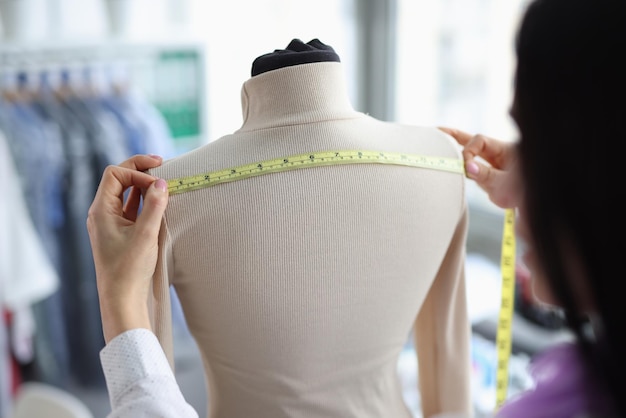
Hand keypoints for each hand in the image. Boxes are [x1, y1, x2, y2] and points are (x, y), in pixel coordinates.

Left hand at [86, 154, 168, 342]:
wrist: (122, 299)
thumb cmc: (129, 270)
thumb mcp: (145, 235)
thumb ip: (154, 207)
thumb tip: (162, 183)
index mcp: (101, 210)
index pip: (115, 175)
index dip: (137, 173)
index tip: (158, 185)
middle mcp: (102, 213)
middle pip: (119, 179)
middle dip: (140, 170)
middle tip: (162, 163)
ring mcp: (111, 222)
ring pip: (126, 193)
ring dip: (144, 185)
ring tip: (164, 183)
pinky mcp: (121, 232)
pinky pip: (132, 207)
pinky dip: (145, 200)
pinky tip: (160, 202)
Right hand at [439, 127, 519, 207]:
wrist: (534, 205)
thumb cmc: (524, 192)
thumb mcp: (505, 184)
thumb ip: (486, 175)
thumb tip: (467, 167)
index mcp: (504, 149)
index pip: (480, 141)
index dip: (469, 150)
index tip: (464, 166)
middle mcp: (496, 153)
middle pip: (472, 139)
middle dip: (453, 135)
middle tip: (435, 132)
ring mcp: (490, 164)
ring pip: (469, 152)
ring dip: (453, 147)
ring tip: (434, 144)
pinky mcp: (485, 175)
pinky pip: (470, 166)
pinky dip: (458, 163)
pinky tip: (445, 162)